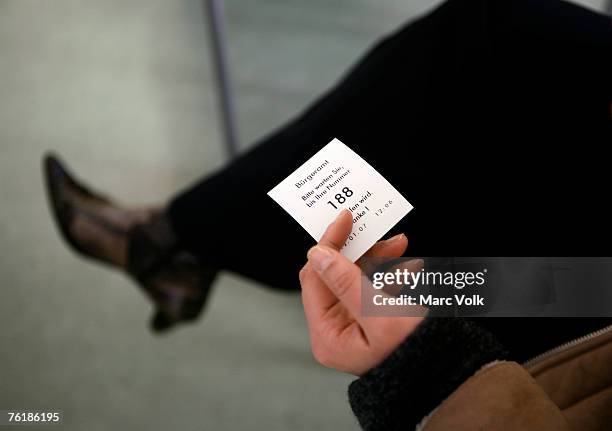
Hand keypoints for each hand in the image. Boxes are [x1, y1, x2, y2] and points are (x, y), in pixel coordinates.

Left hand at [299, 209, 424, 375]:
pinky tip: (406, 265)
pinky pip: (373, 289)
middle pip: (334, 276)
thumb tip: (318, 254)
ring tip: (397, 244)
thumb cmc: (417, 354)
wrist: (450, 376)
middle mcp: (336, 331)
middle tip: (373, 229)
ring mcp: (354, 326)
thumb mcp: (379, 313)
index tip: (344, 220)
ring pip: (355, 278)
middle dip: (357, 250)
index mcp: (328, 335)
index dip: (328, 245)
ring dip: (376, 258)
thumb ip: (346, 281)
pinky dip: (388, 274)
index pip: (315, 278)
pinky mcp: (372, 322)